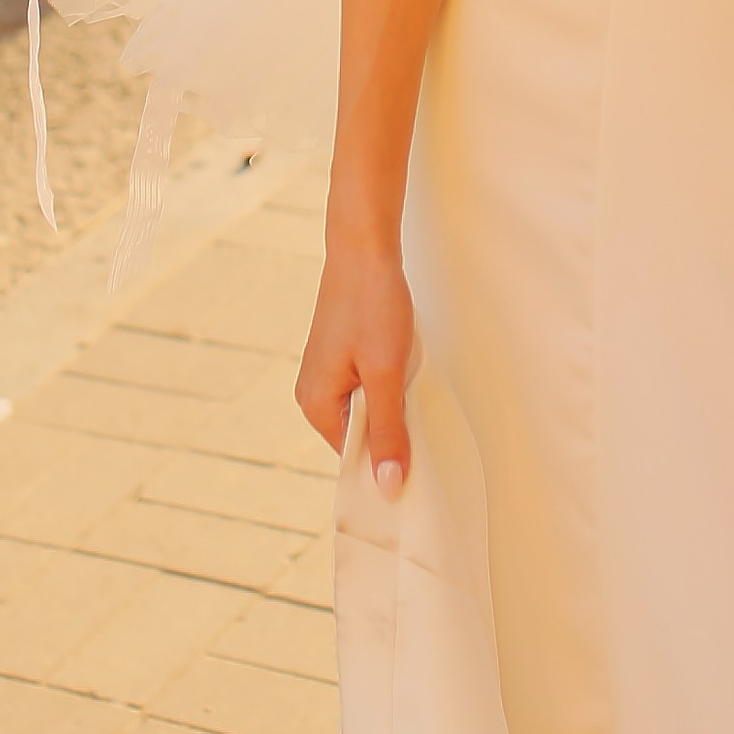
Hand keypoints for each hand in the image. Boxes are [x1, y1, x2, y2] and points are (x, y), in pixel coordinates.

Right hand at [296, 233, 414, 490]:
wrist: (364, 247)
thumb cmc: (371, 304)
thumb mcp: (387, 374)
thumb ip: (388, 431)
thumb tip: (388, 487)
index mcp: (315, 405)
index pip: (355, 458)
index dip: (388, 462)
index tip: (419, 463)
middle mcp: (314, 394)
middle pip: (361, 436)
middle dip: (392, 430)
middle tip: (419, 413)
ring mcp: (327, 375)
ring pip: (368, 411)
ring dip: (394, 404)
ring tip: (409, 379)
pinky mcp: (341, 358)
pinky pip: (368, 389)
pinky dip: (390, 385)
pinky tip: (403, 365)